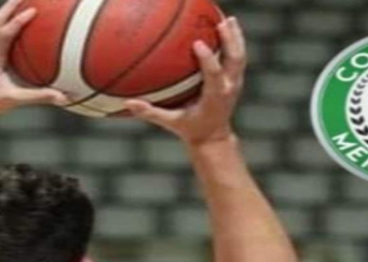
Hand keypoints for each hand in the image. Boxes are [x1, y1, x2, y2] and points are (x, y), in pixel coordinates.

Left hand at [0, 0, 67, 118]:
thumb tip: (63, 97)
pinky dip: (2, 23)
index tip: (33, 8)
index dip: (19, 19)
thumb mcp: (11, 100)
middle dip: (11, 4)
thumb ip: (37, 97)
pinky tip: (10, 26)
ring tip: (19, 1)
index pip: (5, 32)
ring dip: (5, 11)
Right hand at [125, 17, 246, 145]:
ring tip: (227, 19)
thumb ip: (151, 112)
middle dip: (229, 41)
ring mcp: (235, 83)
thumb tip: (128, 103)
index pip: (213, 75)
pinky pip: (237, 57)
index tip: (198, 42)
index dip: (207, 58)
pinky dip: (234, 41)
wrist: (214, 137)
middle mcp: (229, 88)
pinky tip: (226, 27)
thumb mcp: (170, 122)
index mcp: (214, 97)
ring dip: (235, 37)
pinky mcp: (236, 79)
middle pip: (234, 60)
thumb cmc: (190, 129)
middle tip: (220, 24)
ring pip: (239, 55)